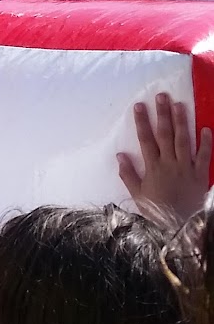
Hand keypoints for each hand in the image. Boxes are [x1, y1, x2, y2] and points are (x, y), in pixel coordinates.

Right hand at [118, 93, 211, 225]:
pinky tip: (206, 128)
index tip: (139, 105)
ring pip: (184, 141)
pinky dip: (206, 143)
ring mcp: (186, 168)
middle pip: (165, 135)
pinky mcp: (200, 175)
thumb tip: (120, 155)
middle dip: (162, 115)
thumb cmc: (157, 211)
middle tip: (162, 96)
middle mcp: (169, 164)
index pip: (146, 140)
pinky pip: (204, 157)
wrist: (180, 227)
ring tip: (179, 104)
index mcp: (153, 168)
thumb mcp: (138, 195)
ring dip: (182, 122)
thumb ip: (128, 175)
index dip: (142, 122)